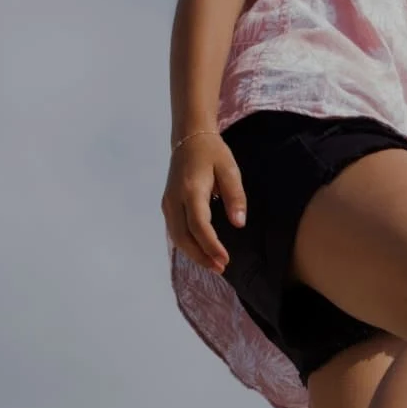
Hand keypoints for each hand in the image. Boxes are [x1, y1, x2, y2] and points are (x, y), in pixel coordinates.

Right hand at [161, 132, 246, 273]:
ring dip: (193, 254)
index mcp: (191, 189)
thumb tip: (239, 223)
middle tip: (221, 268)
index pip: (199, 225)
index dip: (211, 245)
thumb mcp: (230, 169)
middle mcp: (174, 199)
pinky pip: (175, 232)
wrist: (188, 138)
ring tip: (214, 265)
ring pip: (176, 237)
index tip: (225, 259)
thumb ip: (235, 196)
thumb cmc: (212, 153)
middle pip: (183, 236)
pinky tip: (201, 253)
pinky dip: (187, 246)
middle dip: (201, 256)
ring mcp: (168, 203)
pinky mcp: (167, 205)